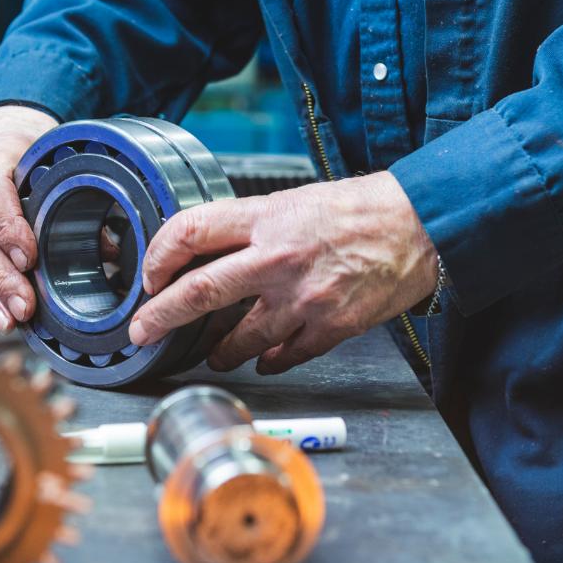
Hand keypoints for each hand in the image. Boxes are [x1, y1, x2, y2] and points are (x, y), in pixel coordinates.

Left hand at [128, 171, 437, 374]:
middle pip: (198, 293)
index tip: (150, 276)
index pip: (189, 233)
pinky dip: (266, 360)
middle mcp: (278, 258)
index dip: (158, 257)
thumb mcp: (292, 202)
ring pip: (238, 339)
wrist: (419, 224)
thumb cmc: (357, 209)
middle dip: (159, 317)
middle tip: (143, 331)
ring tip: (212, 355)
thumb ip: (249, 230)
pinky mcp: (331, 327)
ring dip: (218, 352)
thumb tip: (209, 258)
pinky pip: (283, 356)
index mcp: (265, 218)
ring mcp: (303, 298)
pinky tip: (262, 358)